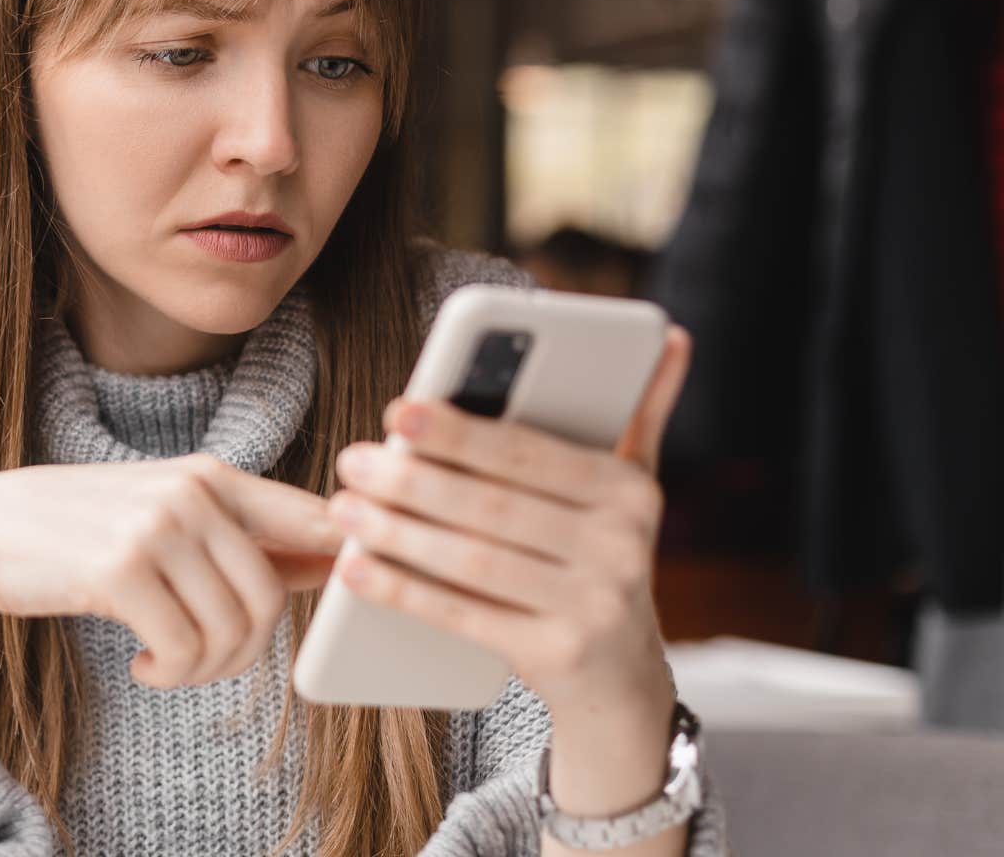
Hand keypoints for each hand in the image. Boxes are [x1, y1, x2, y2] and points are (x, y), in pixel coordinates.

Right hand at [0, 453, 345, 688]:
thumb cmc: (80, 533)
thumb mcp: (165, 519)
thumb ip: (243, 537)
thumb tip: (333, 560)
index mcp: (212, 475)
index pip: (313, 519)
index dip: (345, 563)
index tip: (340, 598)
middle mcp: (192, 492)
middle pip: (271, 598)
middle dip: (244, 651)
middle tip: (202, 662)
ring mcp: (156, 526)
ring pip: (232, 629)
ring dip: (204, 669)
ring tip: (169, 663)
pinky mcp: (121, 568)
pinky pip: (184, 648)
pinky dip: (171, 673)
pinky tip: (144, 666)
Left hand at [326, 326, 692, 714]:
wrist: (624, 679)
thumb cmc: (601, 558)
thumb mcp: (630, 489)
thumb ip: (640, 412)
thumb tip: (670, 335)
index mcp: (629, 491)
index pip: (529, 454)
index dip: (460, 432)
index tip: (398, 411)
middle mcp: (621, 547)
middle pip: (494, 507)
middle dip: (414, 480)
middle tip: (352, 460)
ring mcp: (592, 607)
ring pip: (474, 561)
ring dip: (398, 533)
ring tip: (344, 508)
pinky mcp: (557, 656)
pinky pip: (464, 617)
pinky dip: (403, 590)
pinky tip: (355, 567)